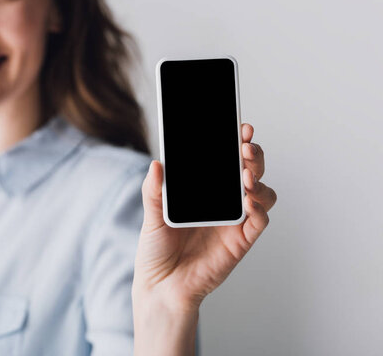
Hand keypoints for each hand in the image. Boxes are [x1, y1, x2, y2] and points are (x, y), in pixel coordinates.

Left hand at [132, 123, 276, 313]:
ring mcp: (234, 220)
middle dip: (253, 155)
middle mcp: (223, 201)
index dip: (237, 142)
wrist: (161, 285)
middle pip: (249, 170)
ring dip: (259, 179)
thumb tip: (157, 164)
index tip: (240, 128)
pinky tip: (249, 202)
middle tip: (245, 148)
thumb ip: (154, 191)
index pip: (226, 160)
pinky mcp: (241, 240)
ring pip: (261, 191)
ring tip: (244, 177)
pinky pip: (260, 221)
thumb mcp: (151, 215)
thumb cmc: (156, 250)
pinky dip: (260, 209)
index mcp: (204, 190)